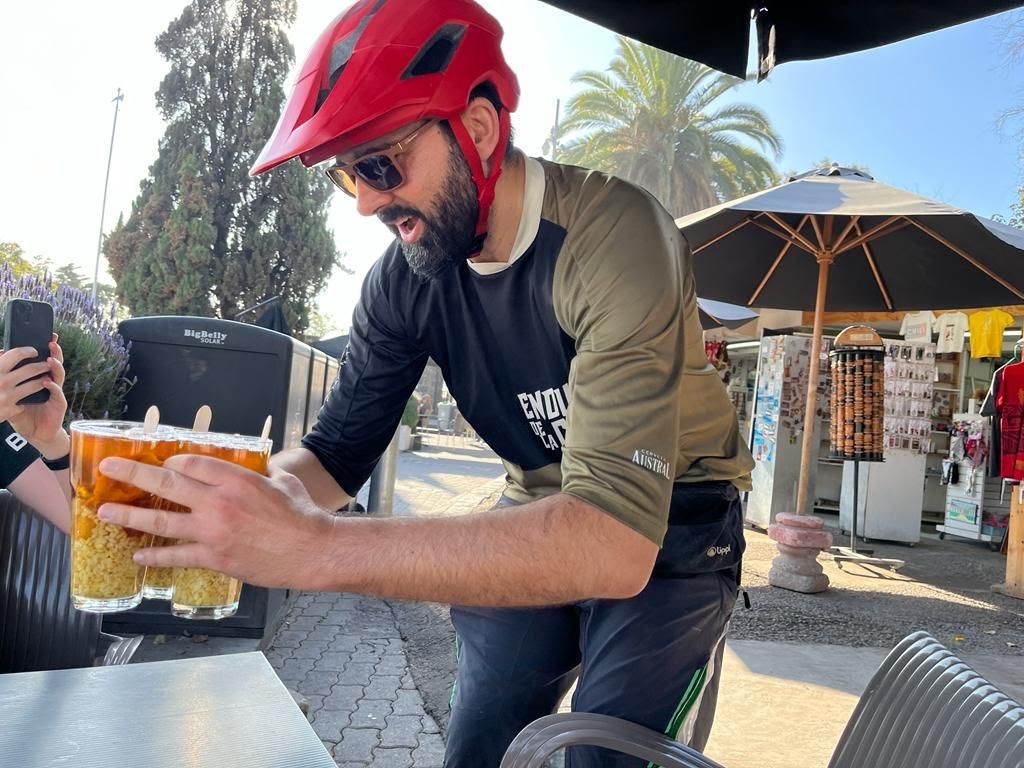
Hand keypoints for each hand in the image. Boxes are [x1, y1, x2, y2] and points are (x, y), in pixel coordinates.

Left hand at [0, 336, 68, 449]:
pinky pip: (57, 394)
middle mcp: (51, 382)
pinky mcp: (58, 404)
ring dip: (56, 366)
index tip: (47, 336)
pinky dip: (53, 387)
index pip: (45, 359)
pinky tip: (48, 382)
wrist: (36, 434)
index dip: (47, 348)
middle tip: (51, 341)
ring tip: (51, 359)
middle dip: (55, 352)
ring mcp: (56, 393)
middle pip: (55, 363)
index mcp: (41, 378)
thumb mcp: (12, 395)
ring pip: (59, 376)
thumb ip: (8, 379)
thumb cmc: (24, 414)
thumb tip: (0, 358)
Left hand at [95, 454, 336, 588]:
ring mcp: (213, 531)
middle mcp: (219, 502)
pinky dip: (155, 556)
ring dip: (129, 515)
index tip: (164, 463)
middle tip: (109, 468)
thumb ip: (263, 473)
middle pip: (167, 483)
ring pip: (161, 520)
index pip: (192, 462)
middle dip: (133, 474)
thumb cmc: (303, 515)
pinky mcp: (214, 557)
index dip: (172, 461)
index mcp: (237, 479)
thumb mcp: (283, 481)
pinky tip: (139, 555)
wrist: (312, 550)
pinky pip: (177, 556)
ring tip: (105, 512)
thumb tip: (257, 468)